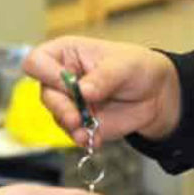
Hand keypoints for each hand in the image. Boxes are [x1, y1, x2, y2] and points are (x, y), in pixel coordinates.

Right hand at [23, 36, 181, 144]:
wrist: (156, 94)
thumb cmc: (137, 67)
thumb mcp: (124, 66)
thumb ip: (103, 77)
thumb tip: (83, 91)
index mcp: (66, 54)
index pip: (37, 61)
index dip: (46, 74)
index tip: (68, 84)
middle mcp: (62, 79)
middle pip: (45, 94)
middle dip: (60, 108)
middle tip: (76, 118)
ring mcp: (70, 103)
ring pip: (57, 117)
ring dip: (71, 126)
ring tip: (87, 131)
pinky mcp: (80, 123)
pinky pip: (72, 134)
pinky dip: (82, 138)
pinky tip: (94, 140)